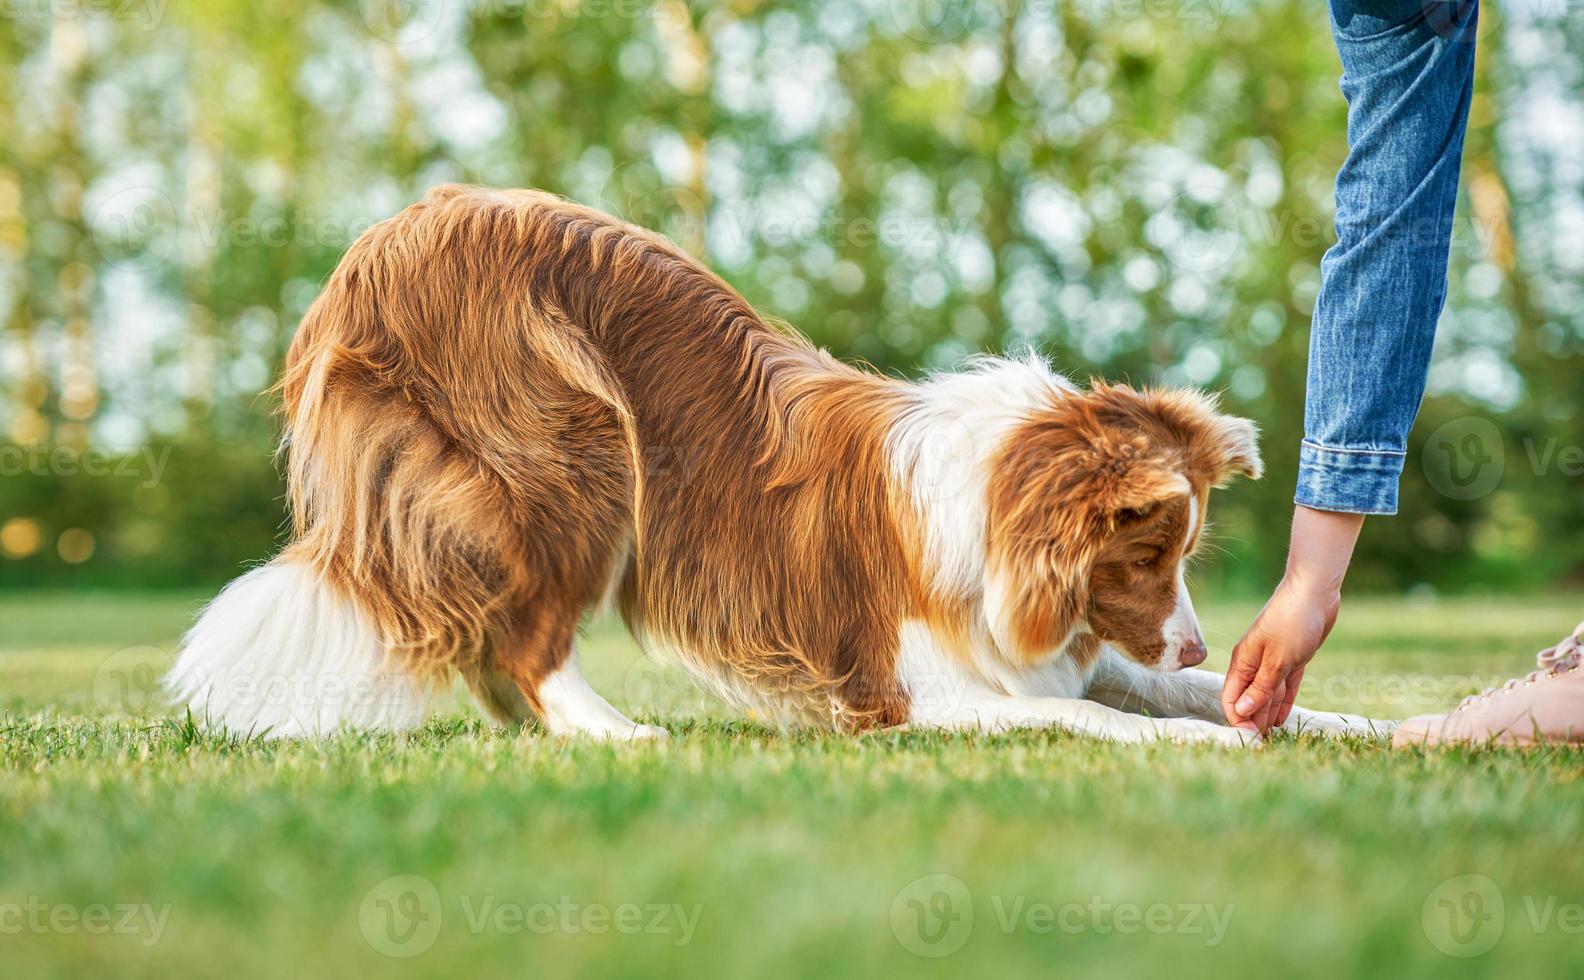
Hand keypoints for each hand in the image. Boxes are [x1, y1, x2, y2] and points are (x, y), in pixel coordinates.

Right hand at [1221, 578, 1339, 732]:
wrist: (1314, 591)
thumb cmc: (1292, 620)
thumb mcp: (1278, 658)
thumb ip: (1261, 686)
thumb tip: (1242, 711)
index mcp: (1243, 661)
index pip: (1232, 698)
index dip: (1238, 719)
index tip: (1250, 739)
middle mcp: (1255, 663)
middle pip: (1249, 698)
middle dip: (1252, 721)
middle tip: (1263, 746)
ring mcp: (1273, 660)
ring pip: (1267, 694)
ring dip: (1267, 714)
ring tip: (1271, 738)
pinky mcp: (1293, 658)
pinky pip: (1285, 686)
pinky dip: (1283, 702)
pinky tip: (1281, 719)